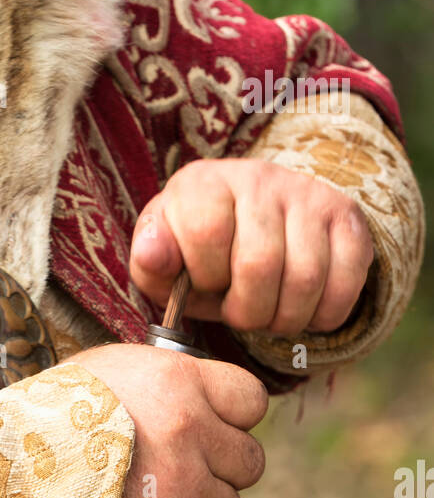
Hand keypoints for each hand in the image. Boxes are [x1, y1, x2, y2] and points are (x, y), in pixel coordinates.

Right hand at [67, 343, 267, 497]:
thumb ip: (157, 382)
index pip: (251, 401)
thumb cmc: (50, 414)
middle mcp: (192, 432)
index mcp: (181, 383)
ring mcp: (182, 486)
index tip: (209, 432)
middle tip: (179, 477)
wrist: (9, 463)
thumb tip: (179, 394)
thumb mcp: (107, 370)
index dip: (232, 421)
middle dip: (219, 473)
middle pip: (248, 462)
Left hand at [130, 159, 373, 336]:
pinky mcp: (346, 217)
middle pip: (261, 264)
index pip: (207, 232)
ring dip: (285, 319)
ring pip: (305, 279)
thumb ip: (150, 261)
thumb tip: (152, 254)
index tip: (205, 285)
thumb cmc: (198, 254)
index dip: (206, 278)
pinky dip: (325, 315)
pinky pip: (346, 282)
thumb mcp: (163, 259)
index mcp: (204, 184)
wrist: (252, 220)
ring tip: (271, 315)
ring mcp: (308, 195)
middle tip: (242, 314)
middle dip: (247, 311)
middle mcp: (259, 178)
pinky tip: (305, 311)